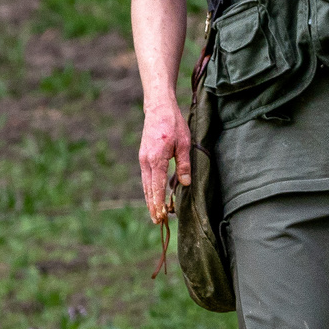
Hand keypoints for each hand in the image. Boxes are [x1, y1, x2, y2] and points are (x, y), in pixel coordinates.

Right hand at [139, 99, 190, 223]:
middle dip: (153, 206)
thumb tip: (185, 184)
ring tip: (155, 213)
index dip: (159, 203)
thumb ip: (184, 164)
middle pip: (149, 189)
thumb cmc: (173, 124)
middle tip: (158, 221)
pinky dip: (149, 189)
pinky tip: (153, 196)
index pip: (157, 187)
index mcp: (156, 159)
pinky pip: (146, 177)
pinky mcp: (143, 157)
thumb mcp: (184, 143)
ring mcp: (143, 159)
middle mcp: (146, 161)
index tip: (161, 216)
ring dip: (150, 199)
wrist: (158, 108)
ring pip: (146, 184)